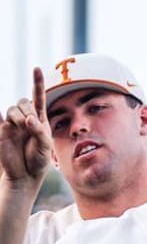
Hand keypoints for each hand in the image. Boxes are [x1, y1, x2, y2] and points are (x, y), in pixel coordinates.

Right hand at [0, 68, 52, 187]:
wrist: (23, 175)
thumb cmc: (37, 161)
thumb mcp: (45, 147)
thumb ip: (39, 132)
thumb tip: (28, 120)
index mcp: (39, 120)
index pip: (38, 98)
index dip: (37, 83)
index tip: (36, 68)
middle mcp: (25, 119)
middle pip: (23, 102)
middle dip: (27, 109)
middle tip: (29, 124)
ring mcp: (11, 123)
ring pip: (12, 108)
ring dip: (17, 115)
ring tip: (21, 128)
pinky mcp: (0, 129)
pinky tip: (2, 115)